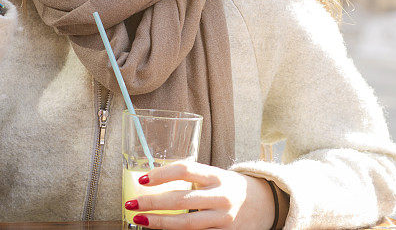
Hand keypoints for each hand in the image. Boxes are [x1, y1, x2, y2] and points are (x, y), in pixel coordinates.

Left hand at [126, 160, 276, 228]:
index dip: (162, 174)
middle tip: (131, 204)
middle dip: (152, 202)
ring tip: (140, 220)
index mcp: (217, 176)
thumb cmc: (230, 187)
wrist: (264, 204)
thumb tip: (153, 182)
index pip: (185, 170)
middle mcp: (221, 196)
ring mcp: (224, 219)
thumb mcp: (216, 176)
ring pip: (186, 224)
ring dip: (159, 223)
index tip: (142, 179)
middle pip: (181, 200)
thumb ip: (193, 178)